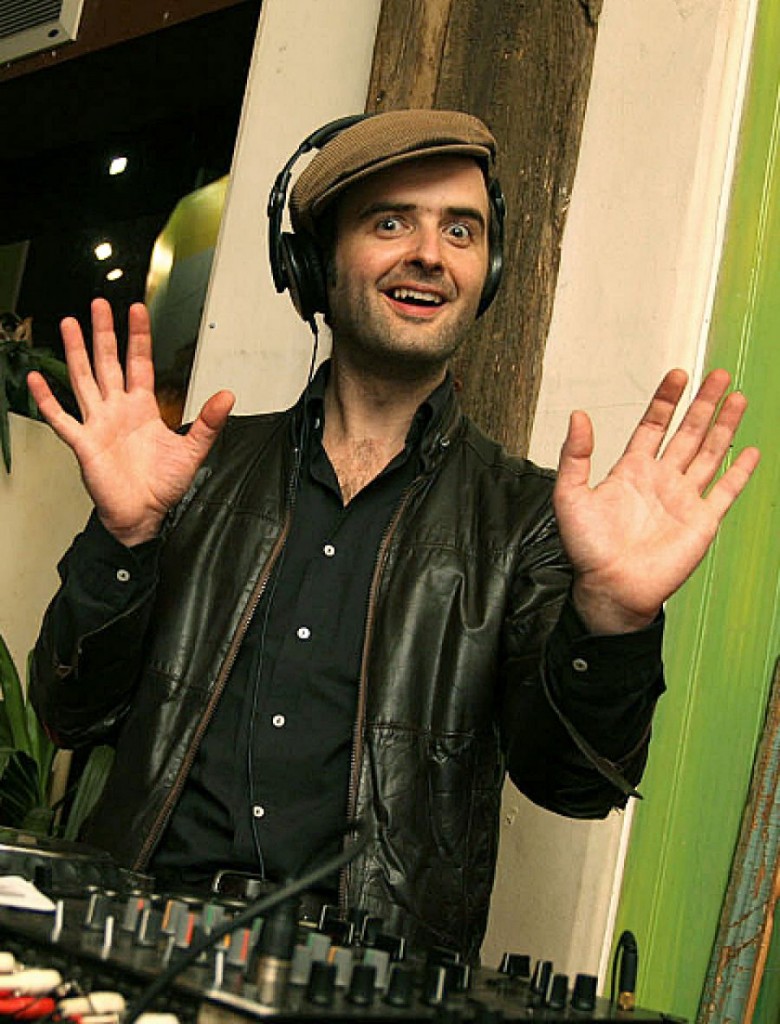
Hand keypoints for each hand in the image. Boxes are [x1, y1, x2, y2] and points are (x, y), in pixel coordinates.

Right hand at [27, 298, 234, 546]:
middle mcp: (117, 410)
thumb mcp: (192, 450)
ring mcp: (98, 424)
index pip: (138, 363)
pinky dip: (47, 400)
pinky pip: (61, 419)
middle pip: (107, 362)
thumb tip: (228, 396)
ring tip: (68, 325)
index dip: (137, 337)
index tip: (136, 310)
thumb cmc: (162, 486)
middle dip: (103, 333)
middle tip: (100, 304)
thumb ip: (208, 423)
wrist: (144, 515)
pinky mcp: (84, 443)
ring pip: (83, 380)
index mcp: (142, 408)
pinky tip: (38, 381)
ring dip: (76, 353)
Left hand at [553, 369, 759, 633]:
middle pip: (688, 433)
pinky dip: (739, 471)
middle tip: (716, 375)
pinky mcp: (702, 521)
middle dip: (702, 403)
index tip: (677, 376)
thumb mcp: (570, 495)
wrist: (611, 587)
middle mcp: (660, 480)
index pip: (653, 426)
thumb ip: (575, 455)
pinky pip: (726, 490)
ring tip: (736, 397)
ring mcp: (684, 499)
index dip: (665, 401)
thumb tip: (579, 416)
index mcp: (631, 471)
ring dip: (723, 426)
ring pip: (710, 453)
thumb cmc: (587, 549)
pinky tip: (750, 450)